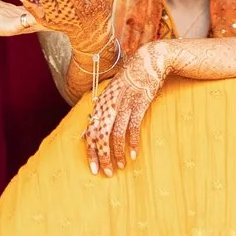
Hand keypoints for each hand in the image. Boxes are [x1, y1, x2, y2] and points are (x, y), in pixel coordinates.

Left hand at [84, 41, 168, 174]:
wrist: (147, 61)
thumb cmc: (129, 79)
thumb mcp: (111, 93)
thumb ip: (101, 111)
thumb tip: (88, 130)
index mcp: (101, 104)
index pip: (90, 132)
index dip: (90, 151)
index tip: (93, 167)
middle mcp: (109, 105)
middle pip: (100, 136)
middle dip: (102, 157)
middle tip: (106, 173)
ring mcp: (124, 105)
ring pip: (115, 135)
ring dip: (117, 154)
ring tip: (120, 166)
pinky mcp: (139, 104)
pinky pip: (133, 128)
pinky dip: (133, 143)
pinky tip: (134, 154)